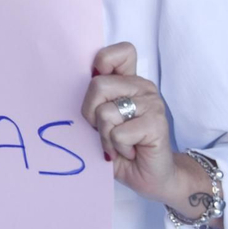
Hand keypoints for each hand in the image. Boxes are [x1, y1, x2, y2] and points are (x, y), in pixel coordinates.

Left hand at [82, 43, 214, 219]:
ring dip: (105, 135)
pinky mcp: (156, 124)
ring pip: (105, 112)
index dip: (102, 62)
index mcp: (129, 81)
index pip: (122, 51)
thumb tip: (71, 81)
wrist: (152, 176)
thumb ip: (94, 100)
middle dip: (90, 114)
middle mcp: (143, 87)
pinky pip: (118, 134)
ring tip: (118, 143)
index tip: (97, 88)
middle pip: (98, 85)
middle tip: (103, 130)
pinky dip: (117, 148)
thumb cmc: (122, 146)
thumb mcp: (101, 121)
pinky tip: (130, 152)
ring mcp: (152, 104)